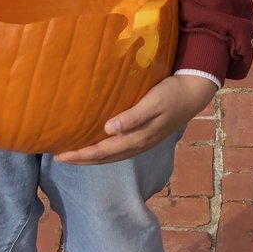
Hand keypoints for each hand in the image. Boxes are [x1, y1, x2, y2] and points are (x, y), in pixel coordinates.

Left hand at [55, 74, 216, 164]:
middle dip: (82, 158)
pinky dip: (105, 151)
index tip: (61, 154)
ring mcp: (143, 141)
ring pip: (112, 155)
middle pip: (105, 157)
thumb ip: (132, 117)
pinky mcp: (145, 135)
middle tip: (58, 157)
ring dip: (92, 157)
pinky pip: (119, 149)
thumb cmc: (171, 93)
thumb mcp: (153, 102)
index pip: (103, 151)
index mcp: (137, 138)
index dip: (82, 154)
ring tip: (75, 154)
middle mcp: (138, 144)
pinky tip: (99, 144)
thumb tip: (108, 129)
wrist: (194, 93)